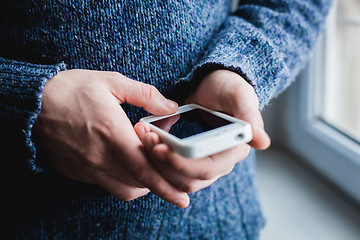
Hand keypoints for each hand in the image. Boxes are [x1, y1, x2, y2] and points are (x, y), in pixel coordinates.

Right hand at [32, 69, 189, 207]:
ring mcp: (87, 167)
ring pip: (124, 189)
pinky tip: (129, 169)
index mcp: (111, 131)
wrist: (32, 103)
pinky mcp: (78, 172)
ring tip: (153, 173)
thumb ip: (145, 95)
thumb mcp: (110, 81)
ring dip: (143, 185)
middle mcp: (99, 156)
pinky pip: (107, 186)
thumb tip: (171, 107)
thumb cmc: (72, 90)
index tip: (182, 197)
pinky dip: (124, 183)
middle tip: (174, 180)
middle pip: (138, 183)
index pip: (144, 167)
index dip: (166, 184)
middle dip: (160, 185)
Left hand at [134, 70, 269, 193]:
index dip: (183, 163)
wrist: (214, 87)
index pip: (207, 168)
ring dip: (156, 164)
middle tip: (146, 141)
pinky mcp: (187, 161)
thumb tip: (262, 142)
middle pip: (189, 180)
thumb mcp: (239, 95)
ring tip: (144, 139)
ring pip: (177, 180)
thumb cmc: (228, 88)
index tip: (161, 149)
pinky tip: (145, 143)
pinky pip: (169, 171)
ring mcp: (202, 164)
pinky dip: (155, 161)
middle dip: (164, 164)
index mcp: (234, 151)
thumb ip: (249, 116)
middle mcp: (219, 163)